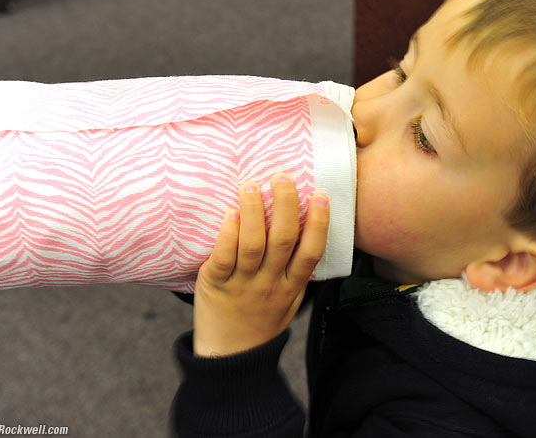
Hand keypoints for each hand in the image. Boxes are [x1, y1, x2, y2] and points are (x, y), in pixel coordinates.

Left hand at [193, 172, 329, 356]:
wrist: (229, 356)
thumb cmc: (262, 320)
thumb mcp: (290, 300)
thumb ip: (297, 269)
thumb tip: (306, 225)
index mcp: (292, 286)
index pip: (310, 252)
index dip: (318, 223)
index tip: (320, 196)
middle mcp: (269, 283)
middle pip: (282, 241)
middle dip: (285, 205)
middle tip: (282, 178)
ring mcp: (242, 284)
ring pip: (251, 244)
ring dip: (253, 211)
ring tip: (251, 186)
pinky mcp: (214, 285)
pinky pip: (222, 257)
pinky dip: (227, 234)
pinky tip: (231, 214)